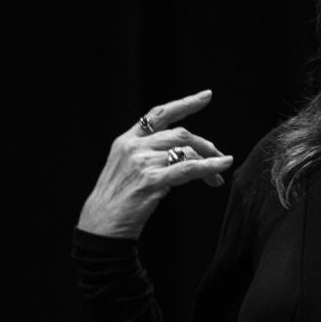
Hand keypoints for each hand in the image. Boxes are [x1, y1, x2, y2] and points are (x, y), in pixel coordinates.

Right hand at [77, 89, 233, 238]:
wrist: (100, 225)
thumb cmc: (115, 201)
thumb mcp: (126, 169)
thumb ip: (147, 156)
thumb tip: (183, 155)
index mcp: (126, 140)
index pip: (158, 114)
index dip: (185, 103)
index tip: (207, 96)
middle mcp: (133, 147)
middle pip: (180, 134)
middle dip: (205, 145)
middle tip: (220, 158)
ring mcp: (141, 163)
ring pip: (186, 151)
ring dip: (209, 162)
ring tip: (217, 176)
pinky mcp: (151, 181)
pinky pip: (188, 169)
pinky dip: (208, 167)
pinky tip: (220, 170)